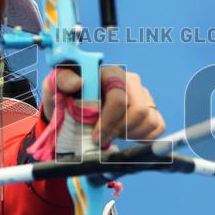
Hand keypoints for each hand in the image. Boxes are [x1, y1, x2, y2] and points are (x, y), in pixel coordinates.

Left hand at [41, 66, 165, 147]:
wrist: (73, 106)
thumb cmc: (66, 95)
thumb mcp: (56, 85)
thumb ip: (62, 80)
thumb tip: (78, 83)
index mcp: (110, 73)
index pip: (119, 98)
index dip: (109, 122)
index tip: (95, 138)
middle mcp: (131, 82)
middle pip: (139, 111)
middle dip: (119, 130)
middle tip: (102, 141)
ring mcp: (143, 95)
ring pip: (149, 120)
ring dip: (129, 135)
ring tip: (111, 135)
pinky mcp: (151, 110)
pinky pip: (158, 126)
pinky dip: (144, 137)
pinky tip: (125, 136)